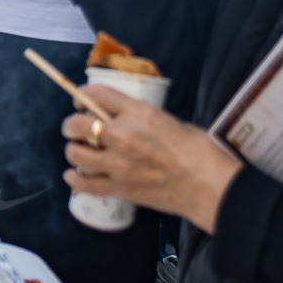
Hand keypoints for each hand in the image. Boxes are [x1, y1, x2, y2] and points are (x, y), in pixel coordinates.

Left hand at [61, 88, 240, 231]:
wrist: (210, 186)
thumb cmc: (200, 152)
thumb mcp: (170, 121)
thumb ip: (143, 118)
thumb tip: (125, 120)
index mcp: (139, 113)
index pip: (98, 94)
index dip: (83, 95)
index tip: (81, 102)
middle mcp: (123, 135)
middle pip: (78, 125)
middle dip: (72, 125)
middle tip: (76, 129)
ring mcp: (118, 164)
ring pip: (75, 154)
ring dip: (74, 151)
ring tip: (81, 152)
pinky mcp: (120, 189)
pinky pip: (84, 184)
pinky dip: (75, 179)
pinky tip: (74, 175)